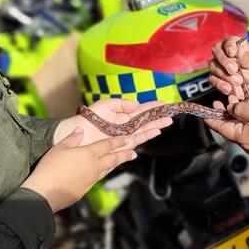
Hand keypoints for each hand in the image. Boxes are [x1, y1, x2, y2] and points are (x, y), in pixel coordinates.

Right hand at [23, 127, 156, 211]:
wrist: (45, 193)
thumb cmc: (50, 168)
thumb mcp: (59, 148)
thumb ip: (72, 139)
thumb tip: (80, 130)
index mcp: (88, 153)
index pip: (107, 145)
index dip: (118, 140)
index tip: (128, 138)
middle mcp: (94, 166)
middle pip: (113, 158)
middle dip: (125, 153)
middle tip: (134, 151)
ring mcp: (91, 179)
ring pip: (108, 168)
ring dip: (118, 163)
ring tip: (126, 159)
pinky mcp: (86, 189)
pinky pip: (99, 177)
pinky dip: (106, 171)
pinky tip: (104, 171)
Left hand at [53, 99, 173, 146]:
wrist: (78, 133)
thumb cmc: (89, 118)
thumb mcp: (105, 104)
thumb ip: (121, 103)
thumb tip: (136, 104)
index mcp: (122, 114)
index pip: (140, 110)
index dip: (152, 106)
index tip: (163, 103)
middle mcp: (125, 126)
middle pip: (145, 121)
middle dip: (157, 117)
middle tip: (170, 114)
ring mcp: (125, 136)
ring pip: (144, 130)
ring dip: (156, 126)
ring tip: (167, 122)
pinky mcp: (122, 145)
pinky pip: (137, 140)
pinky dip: (146, 136)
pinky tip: (156, 131)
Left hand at [204, 101, 248, 155]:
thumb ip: (240, 109)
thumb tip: (230, 109)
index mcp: (242, 137)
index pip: (220, 128)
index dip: (211, 119)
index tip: (204, 112)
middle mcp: (246, 145)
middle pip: (229, 129)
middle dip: (223, 115)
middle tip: (219, 102)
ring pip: (239, 130)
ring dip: (234, 117)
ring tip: (233, 103)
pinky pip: (248, 133)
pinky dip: (243, 122)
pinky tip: (246, 112)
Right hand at [209, 36, 248, 102]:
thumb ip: (247, 57)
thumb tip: (239, 50)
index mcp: (236, 46)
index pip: (228, 41)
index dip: (229, 46)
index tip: (232, 53)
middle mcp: (224, 53)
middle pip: (216, 51)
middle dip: (225, 61)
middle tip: (234, 70)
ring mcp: (219, 65)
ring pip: (214, 66)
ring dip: (225, 75)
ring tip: (239, 81)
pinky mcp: (216, 78)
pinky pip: (212, 79)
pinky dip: (220, 84)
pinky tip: (229, 88)